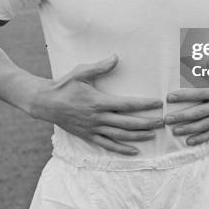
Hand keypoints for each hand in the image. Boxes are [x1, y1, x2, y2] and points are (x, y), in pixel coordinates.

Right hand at [32, 55, 164, 155]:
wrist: (46, 103)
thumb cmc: (64, 85)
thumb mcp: (81, 72)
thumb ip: (99, 66)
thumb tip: (115, 57)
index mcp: (98, 102)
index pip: (127, 104)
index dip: (144, 104)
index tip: (158, 103)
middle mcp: (98, 118)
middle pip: (128, 123)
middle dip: (147, 122)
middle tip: (162, 121)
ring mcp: (93, 129)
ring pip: (120, 136)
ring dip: (138, 136)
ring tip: (153, 135)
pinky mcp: (88, 136)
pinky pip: (107, 145)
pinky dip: (122, 149)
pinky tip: (134, 151)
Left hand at [164, 87, 208, 145]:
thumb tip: (207, 61)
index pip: (199, 94)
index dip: (184, 96)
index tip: (169, 97)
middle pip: (199, 113)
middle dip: (181, 116)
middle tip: (167, 119)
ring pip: (205, 125)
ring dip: (189, 129)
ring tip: (174, 131)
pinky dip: (202, 138)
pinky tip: (190, 142)